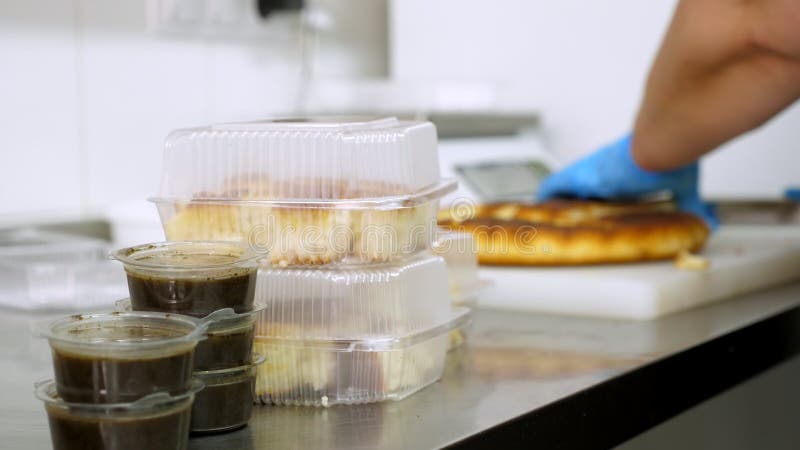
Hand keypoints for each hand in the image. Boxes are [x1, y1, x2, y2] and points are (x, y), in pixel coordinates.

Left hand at [537, 134, 718, 229]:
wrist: (662, 140)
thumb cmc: (672, 155)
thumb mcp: (685, 186)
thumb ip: (694, 203)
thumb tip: (709, 221)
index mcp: (623, 173)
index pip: (604, 188)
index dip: (594, 199)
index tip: (587, 209)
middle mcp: (603, 171)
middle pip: (578, 188)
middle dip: (568, 203)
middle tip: (556, 216)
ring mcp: (590, 172)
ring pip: (563, 186)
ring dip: (553, 200)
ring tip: (539, 213)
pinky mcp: (580, 175)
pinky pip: (554, 186)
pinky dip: (545, 196)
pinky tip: (533, 206)